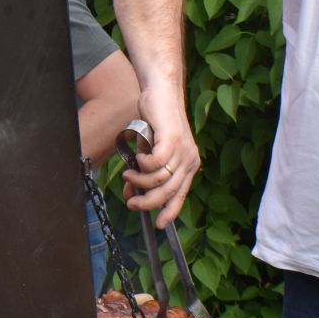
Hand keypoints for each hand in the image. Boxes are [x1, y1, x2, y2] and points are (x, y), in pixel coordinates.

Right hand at [122, 83, 200, 227]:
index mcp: (189, 165)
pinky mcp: (172, 139)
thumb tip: (131, 194)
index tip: (159, 225)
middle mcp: (189, 159)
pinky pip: (157, 163)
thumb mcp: (150, 152)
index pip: (180, 195)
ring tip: (129, 176)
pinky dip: (143, 165)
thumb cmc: (155, 121)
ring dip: (140, 182)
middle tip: (131, 203)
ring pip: (161, 179)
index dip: (170, 212)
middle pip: (169, 192)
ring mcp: (183, 149)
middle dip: (148, 203)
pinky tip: (138, 158)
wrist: (161, 92)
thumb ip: (144, 174)